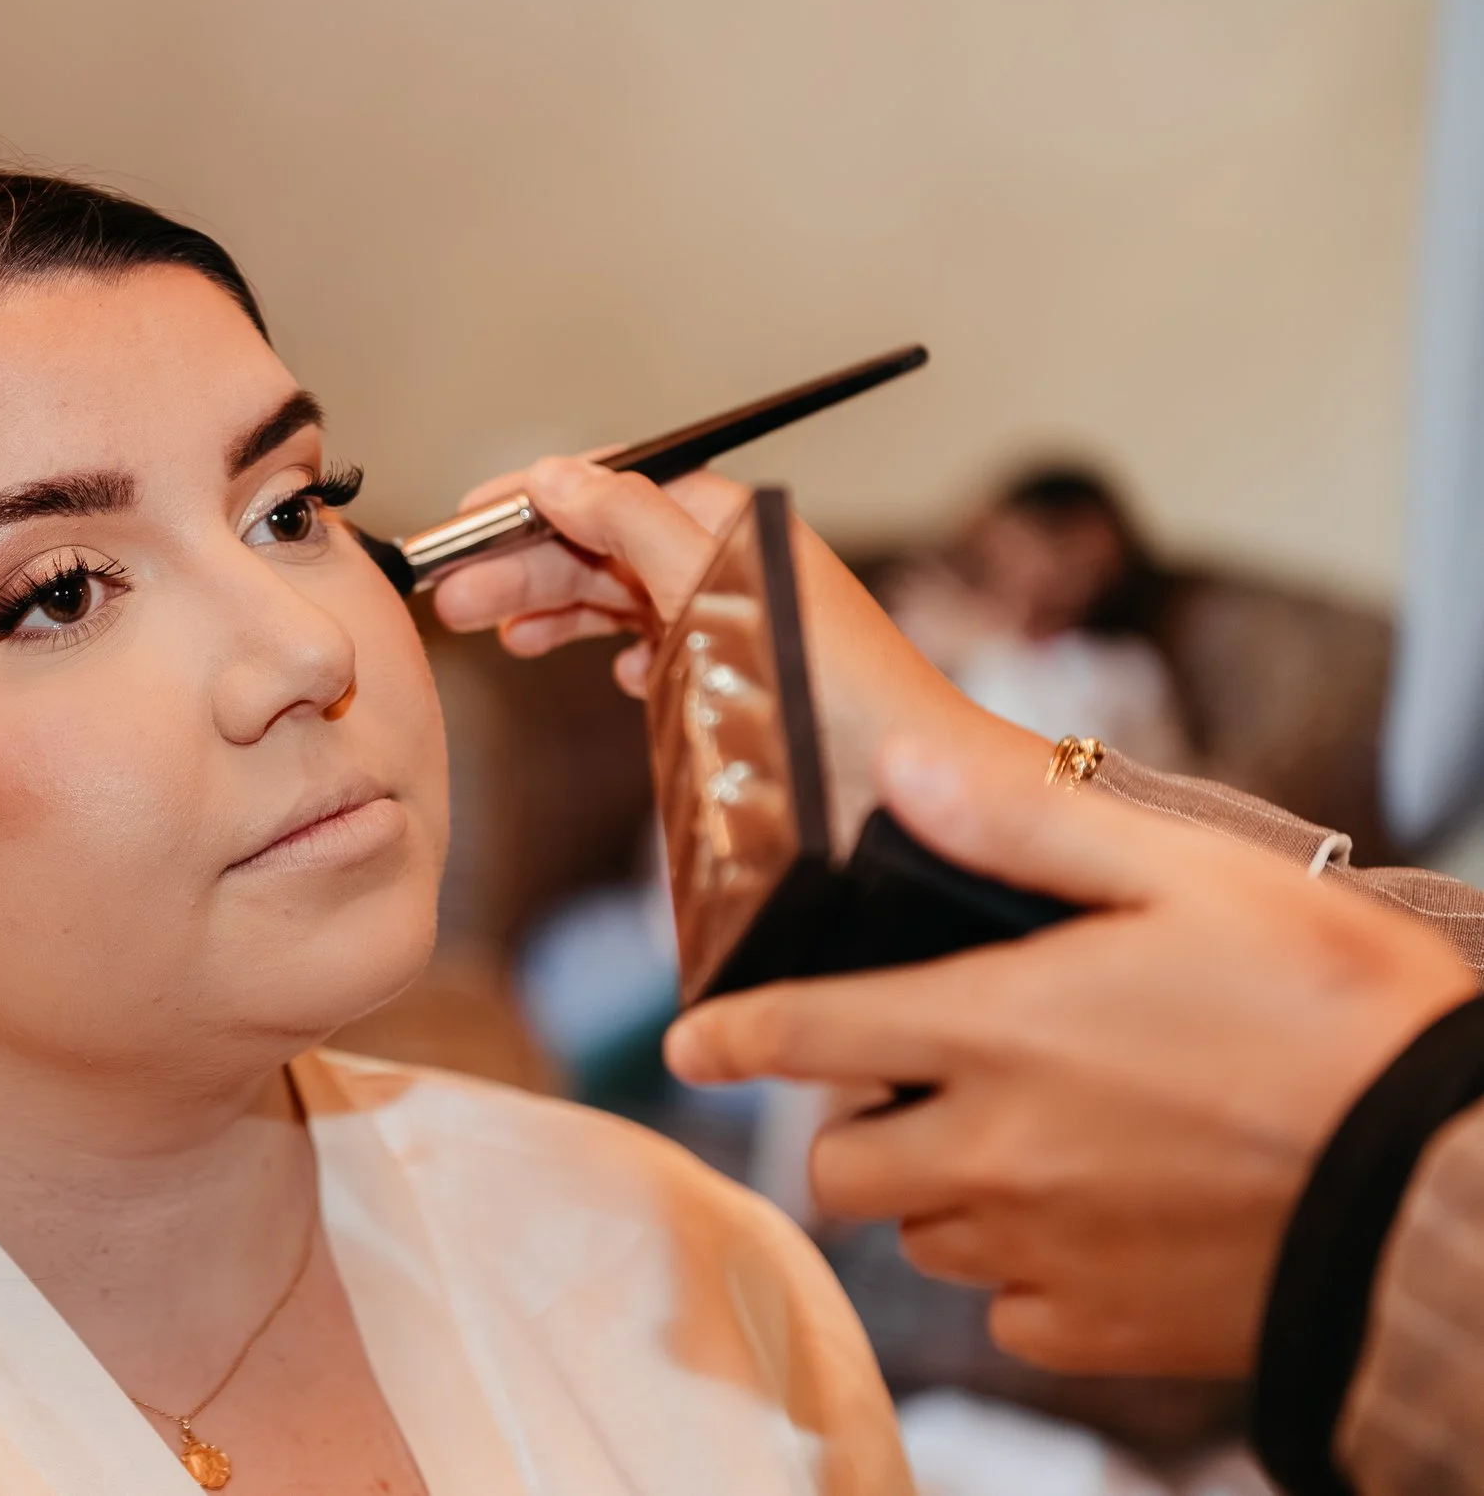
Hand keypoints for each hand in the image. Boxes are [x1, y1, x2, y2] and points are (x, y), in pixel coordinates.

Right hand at [427, 456, 1042, 836]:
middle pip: (601, 545)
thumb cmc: (825, 687)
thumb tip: (552, 473)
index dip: (528, 502)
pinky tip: (614, 677)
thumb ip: (627, 520)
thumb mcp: (707, 584)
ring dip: (556, 612)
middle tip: (452, 603)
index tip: (461, 523)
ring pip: (620, 598)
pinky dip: (620, 655)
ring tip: (505, 640)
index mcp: (727, 519)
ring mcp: (732, 616)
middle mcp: (728, 558)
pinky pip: (657, 648)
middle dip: (524, 567)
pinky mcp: (737, 675)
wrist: (905, 791)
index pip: (607, 486)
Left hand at [663, 736, 1479, 1375]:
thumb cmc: (1338, 1009)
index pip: (803, 1033)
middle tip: (919, 1086)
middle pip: (841, 1165)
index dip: (730, 1035)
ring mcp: (1043, 1250)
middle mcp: (992, 1150)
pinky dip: (1018, 1274)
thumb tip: (899, 769)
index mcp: (994, 1030)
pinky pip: (1008, 1312)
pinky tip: (1082, 1226)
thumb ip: (1028, 822)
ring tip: (1015, 1145)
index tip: (692, 1039)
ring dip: (934, 1194)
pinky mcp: (1104, 1331)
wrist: (1454, 1180)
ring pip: (920, 1237)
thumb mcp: (1193, 871)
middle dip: (853, 1123)